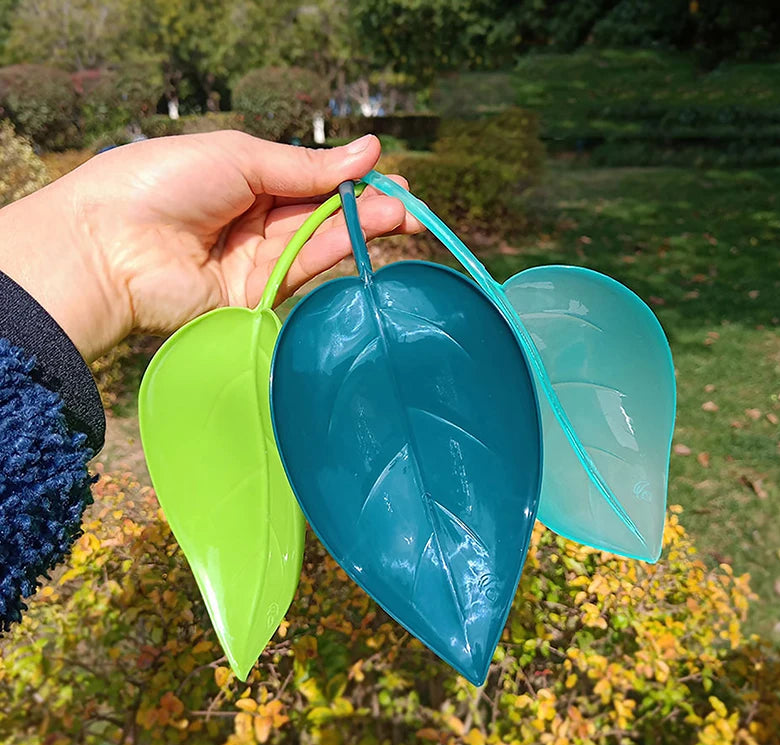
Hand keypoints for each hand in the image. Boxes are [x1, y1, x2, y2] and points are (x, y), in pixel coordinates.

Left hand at [0, 132, 420, 361]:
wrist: (109, 248)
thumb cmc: (162, 183)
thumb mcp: (240, 157)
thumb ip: (306, 165)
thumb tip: (369, 152)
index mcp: (244, 178)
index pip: (309, 178)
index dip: (350, 177)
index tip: (390, 175)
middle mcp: (254, 220)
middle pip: (321, 213)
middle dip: (367, 206)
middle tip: (411, 204)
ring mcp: (256, 260)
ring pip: (320, 241)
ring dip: (362, 227)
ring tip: (405, 215)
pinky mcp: (257, 297)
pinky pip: (303, 269)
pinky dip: (336, 251)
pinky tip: (367, 234)